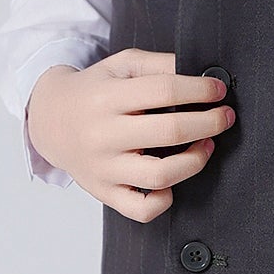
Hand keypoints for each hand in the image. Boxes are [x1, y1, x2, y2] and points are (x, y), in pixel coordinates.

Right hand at [27, 49, 235, 220]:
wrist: (48, 121)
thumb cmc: (93, 91)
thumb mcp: (119, 66)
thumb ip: (157, 64)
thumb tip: (199, 72)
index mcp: (106, 98)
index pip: (164, 90)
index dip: (200, 90)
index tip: (218, 90)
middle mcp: (102, 135)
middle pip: (170, 131)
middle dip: (209, 123)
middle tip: (224, 117)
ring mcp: (103, 168)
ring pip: (160, 175)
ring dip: (195, 161)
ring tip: (206, 146)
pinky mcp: (104, 193)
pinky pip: (141, 209)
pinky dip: (164, 200)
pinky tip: (172, 182)